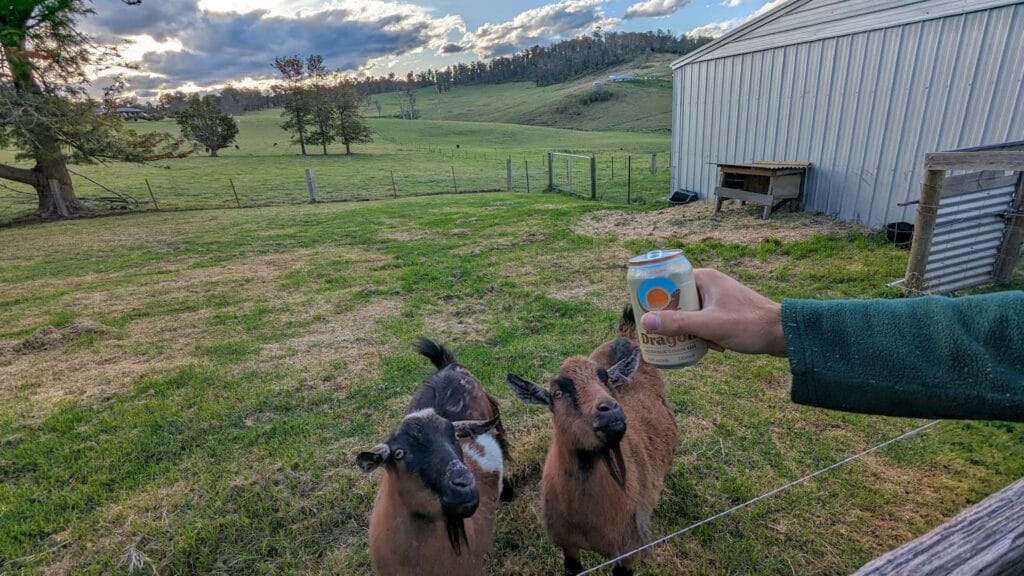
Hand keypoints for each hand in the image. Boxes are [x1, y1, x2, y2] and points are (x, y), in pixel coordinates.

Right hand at [640, 269, 786, 356]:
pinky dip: (704, 333)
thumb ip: (677, 323)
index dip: (654, 296)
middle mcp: (709, 284)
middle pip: (677, 300)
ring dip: (691, 330)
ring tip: (700, 342)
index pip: (668, 280)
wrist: (783, 334)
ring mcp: (718, 298)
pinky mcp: (725, 311)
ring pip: (690, 313)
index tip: (645, 313)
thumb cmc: (748, 324)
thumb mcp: (708, 325)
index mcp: (704, 278)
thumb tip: (644, 321)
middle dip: (674, 321)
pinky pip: (703, 320)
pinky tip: (713, 345)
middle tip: (669, 336)